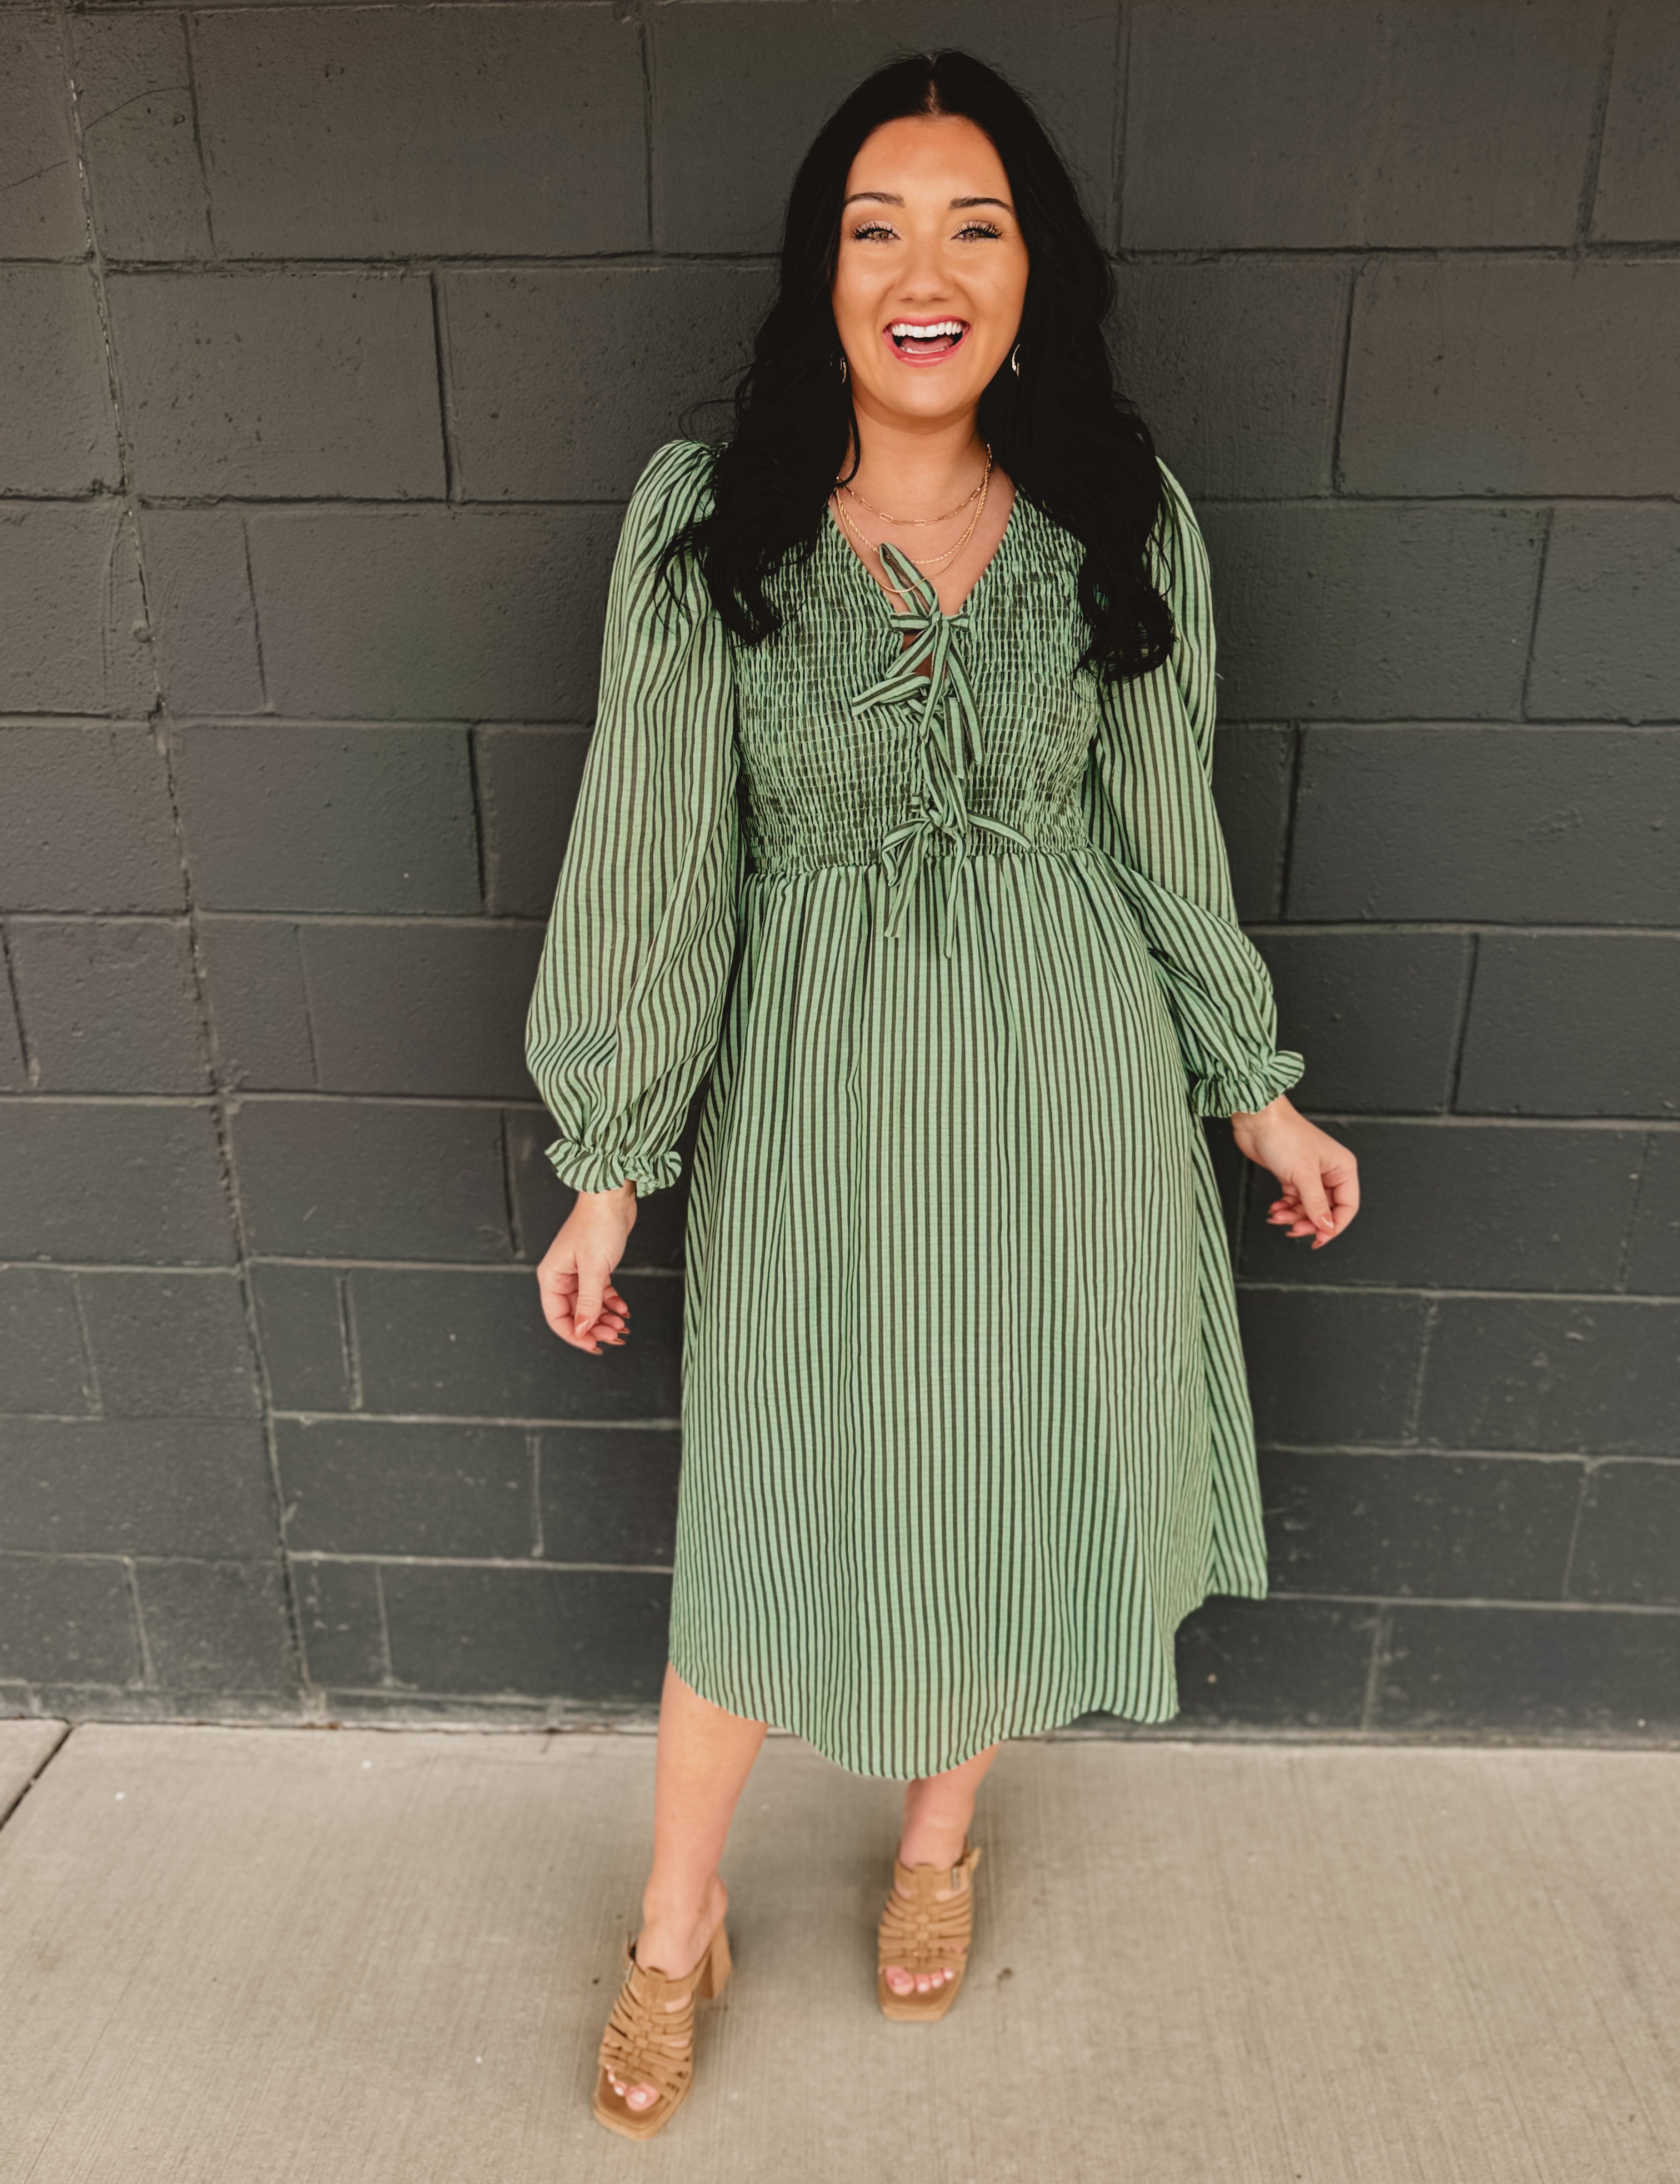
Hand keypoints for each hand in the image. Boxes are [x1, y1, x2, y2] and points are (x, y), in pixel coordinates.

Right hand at [536, 1181, 636, 1352]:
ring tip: (621, 1326)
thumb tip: (582, 1330)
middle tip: (615, 1336)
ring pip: (589, 1305)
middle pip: (574, 1314)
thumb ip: (588, 1302)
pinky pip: (600, 1293)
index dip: (575, 1335)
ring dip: (604, 1318)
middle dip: (594, 1328)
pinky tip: (623, 1309)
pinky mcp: (594, 1266)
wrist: (612, 1196)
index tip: (594, 1346)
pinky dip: (611, 1303)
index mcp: (552, 1277)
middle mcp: (562, 1276)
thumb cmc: (598, 1223)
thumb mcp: (594, 1269)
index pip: (557, 1317)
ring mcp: (578, 1272)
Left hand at [1230, 1094, 1358, 1250]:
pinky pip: (1294, 1201)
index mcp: (1342, 1168)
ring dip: (1293, 1216)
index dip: (1334, 1226)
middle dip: (1309, 1222)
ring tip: (1277, 1216)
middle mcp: (1330, 1172)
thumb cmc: (1284, 1135)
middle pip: (1326, 1210)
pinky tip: (1274, 1209)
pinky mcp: (1293, 1176)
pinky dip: (1285, 1208)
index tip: (1318, 1239)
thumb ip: (1316, 1204)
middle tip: (1293, 1230)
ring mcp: (1310, 1175)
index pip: (1347, 1207)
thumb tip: (1326, 1227)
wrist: (1257, 1120)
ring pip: (1308, 1208)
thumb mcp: (1303, 1175)